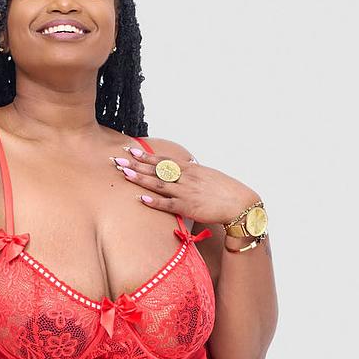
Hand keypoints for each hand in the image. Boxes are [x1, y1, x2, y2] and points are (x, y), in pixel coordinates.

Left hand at [112, 142, 258, 227]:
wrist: (240, 203)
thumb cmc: (224, 191)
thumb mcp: (207, 176)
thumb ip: (192, 173)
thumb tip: (182, 169)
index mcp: (190, 169)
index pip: (163, 160)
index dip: (146, 155)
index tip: (131, 150)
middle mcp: (185, 178)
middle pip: (156, 169)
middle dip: (136, 164)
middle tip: (118, 160)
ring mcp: (186, 192)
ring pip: (159, 184)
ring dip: (140, 178)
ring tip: (124, 173)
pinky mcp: (188, 208)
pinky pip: (168, 205)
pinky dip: (155, 202)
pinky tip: (142, 199)